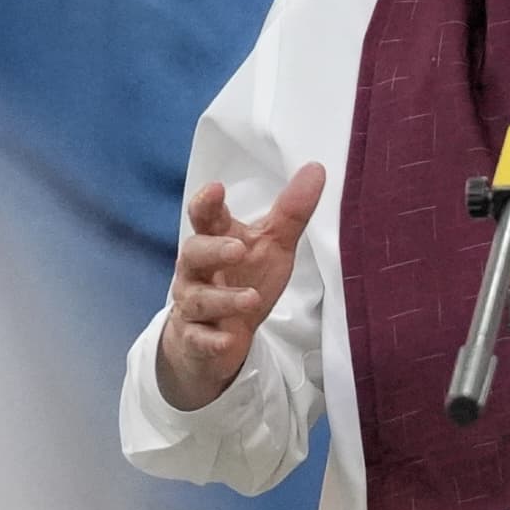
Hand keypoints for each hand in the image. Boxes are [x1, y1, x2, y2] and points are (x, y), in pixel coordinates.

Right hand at [157, 165, 327, 410]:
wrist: (220, 333)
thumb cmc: (245, 278)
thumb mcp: (272, 245)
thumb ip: (291, 212)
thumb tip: (316, 169)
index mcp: (214, 239)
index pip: (204, 217)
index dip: (206, 203)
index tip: (215, 189)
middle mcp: (196, 270)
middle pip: (193, 253)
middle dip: (213, 250)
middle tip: (238, 248)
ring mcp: (193, 305)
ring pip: (198, 299)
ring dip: (222, 299)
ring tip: (251, 299)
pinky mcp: (195, 338)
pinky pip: (198, 339)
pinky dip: (211, 340)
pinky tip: (226, 341)